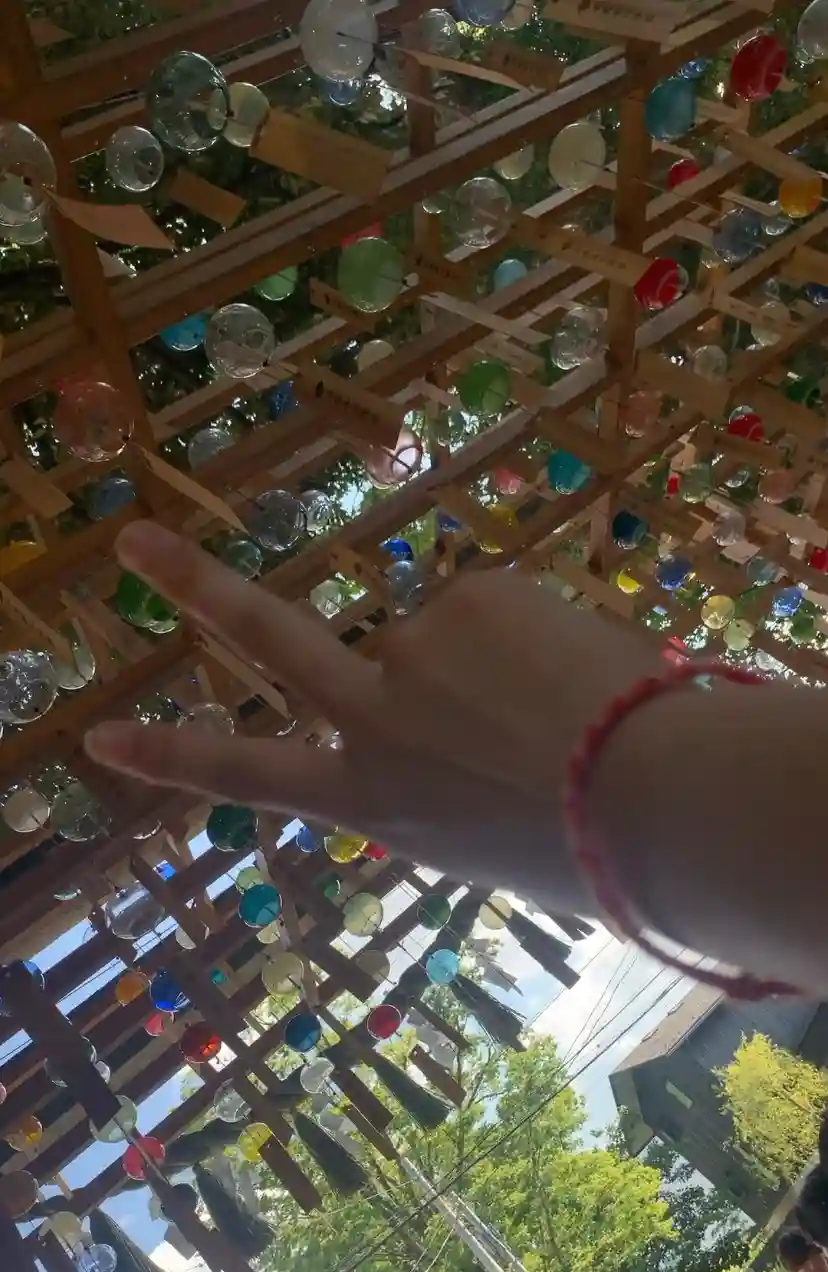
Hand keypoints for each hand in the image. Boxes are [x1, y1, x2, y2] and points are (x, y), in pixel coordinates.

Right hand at [84, 521, 653, 909]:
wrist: (659, 796)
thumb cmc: (587, 854)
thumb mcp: (484, 842)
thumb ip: (441, 784)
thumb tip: (452, 733)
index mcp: (376, 802)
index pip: (250, 776)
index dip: (172, 753)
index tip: (98, 736)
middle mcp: (373, 720)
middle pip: (265, 635)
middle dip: (192, 584)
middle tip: (134, 540)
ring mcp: (414, 646)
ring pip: (444, 636)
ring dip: (491, 661)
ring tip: (563, 708)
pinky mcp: (471, 592)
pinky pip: (496, 609)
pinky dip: (534, 637)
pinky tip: (578, 673)